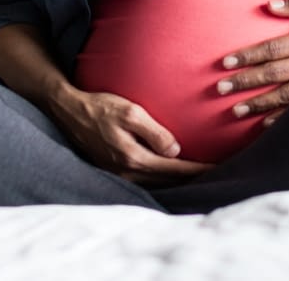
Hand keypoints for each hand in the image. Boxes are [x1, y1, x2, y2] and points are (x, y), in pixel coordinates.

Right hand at [48, 87, 212, 185]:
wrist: (70, 111)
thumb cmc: (101, 106)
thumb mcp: (131, 112)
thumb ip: (154, 132)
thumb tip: (175, 151)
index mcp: (134, 158)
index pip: (175, 169)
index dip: (198, 169)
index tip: (218, 168)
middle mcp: (127, 171)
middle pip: (168, 180)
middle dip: (192, 178)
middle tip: (217, 174)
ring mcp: (119, 173)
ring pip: (157, 181)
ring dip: (178, 179)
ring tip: (199, 175)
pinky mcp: (114, 169)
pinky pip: (145, 178)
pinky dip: (163, 176)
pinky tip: (172, 170)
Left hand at [217, 0, 288, 122]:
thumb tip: (270, 5)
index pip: (273, 49)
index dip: (248, 56)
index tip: (226, 63)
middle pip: (275, 74)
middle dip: (246, 81)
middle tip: (221, 88)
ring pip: (286, 96)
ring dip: (260, 103)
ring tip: (236, 110)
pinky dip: (284, 118)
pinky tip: (265, 124)